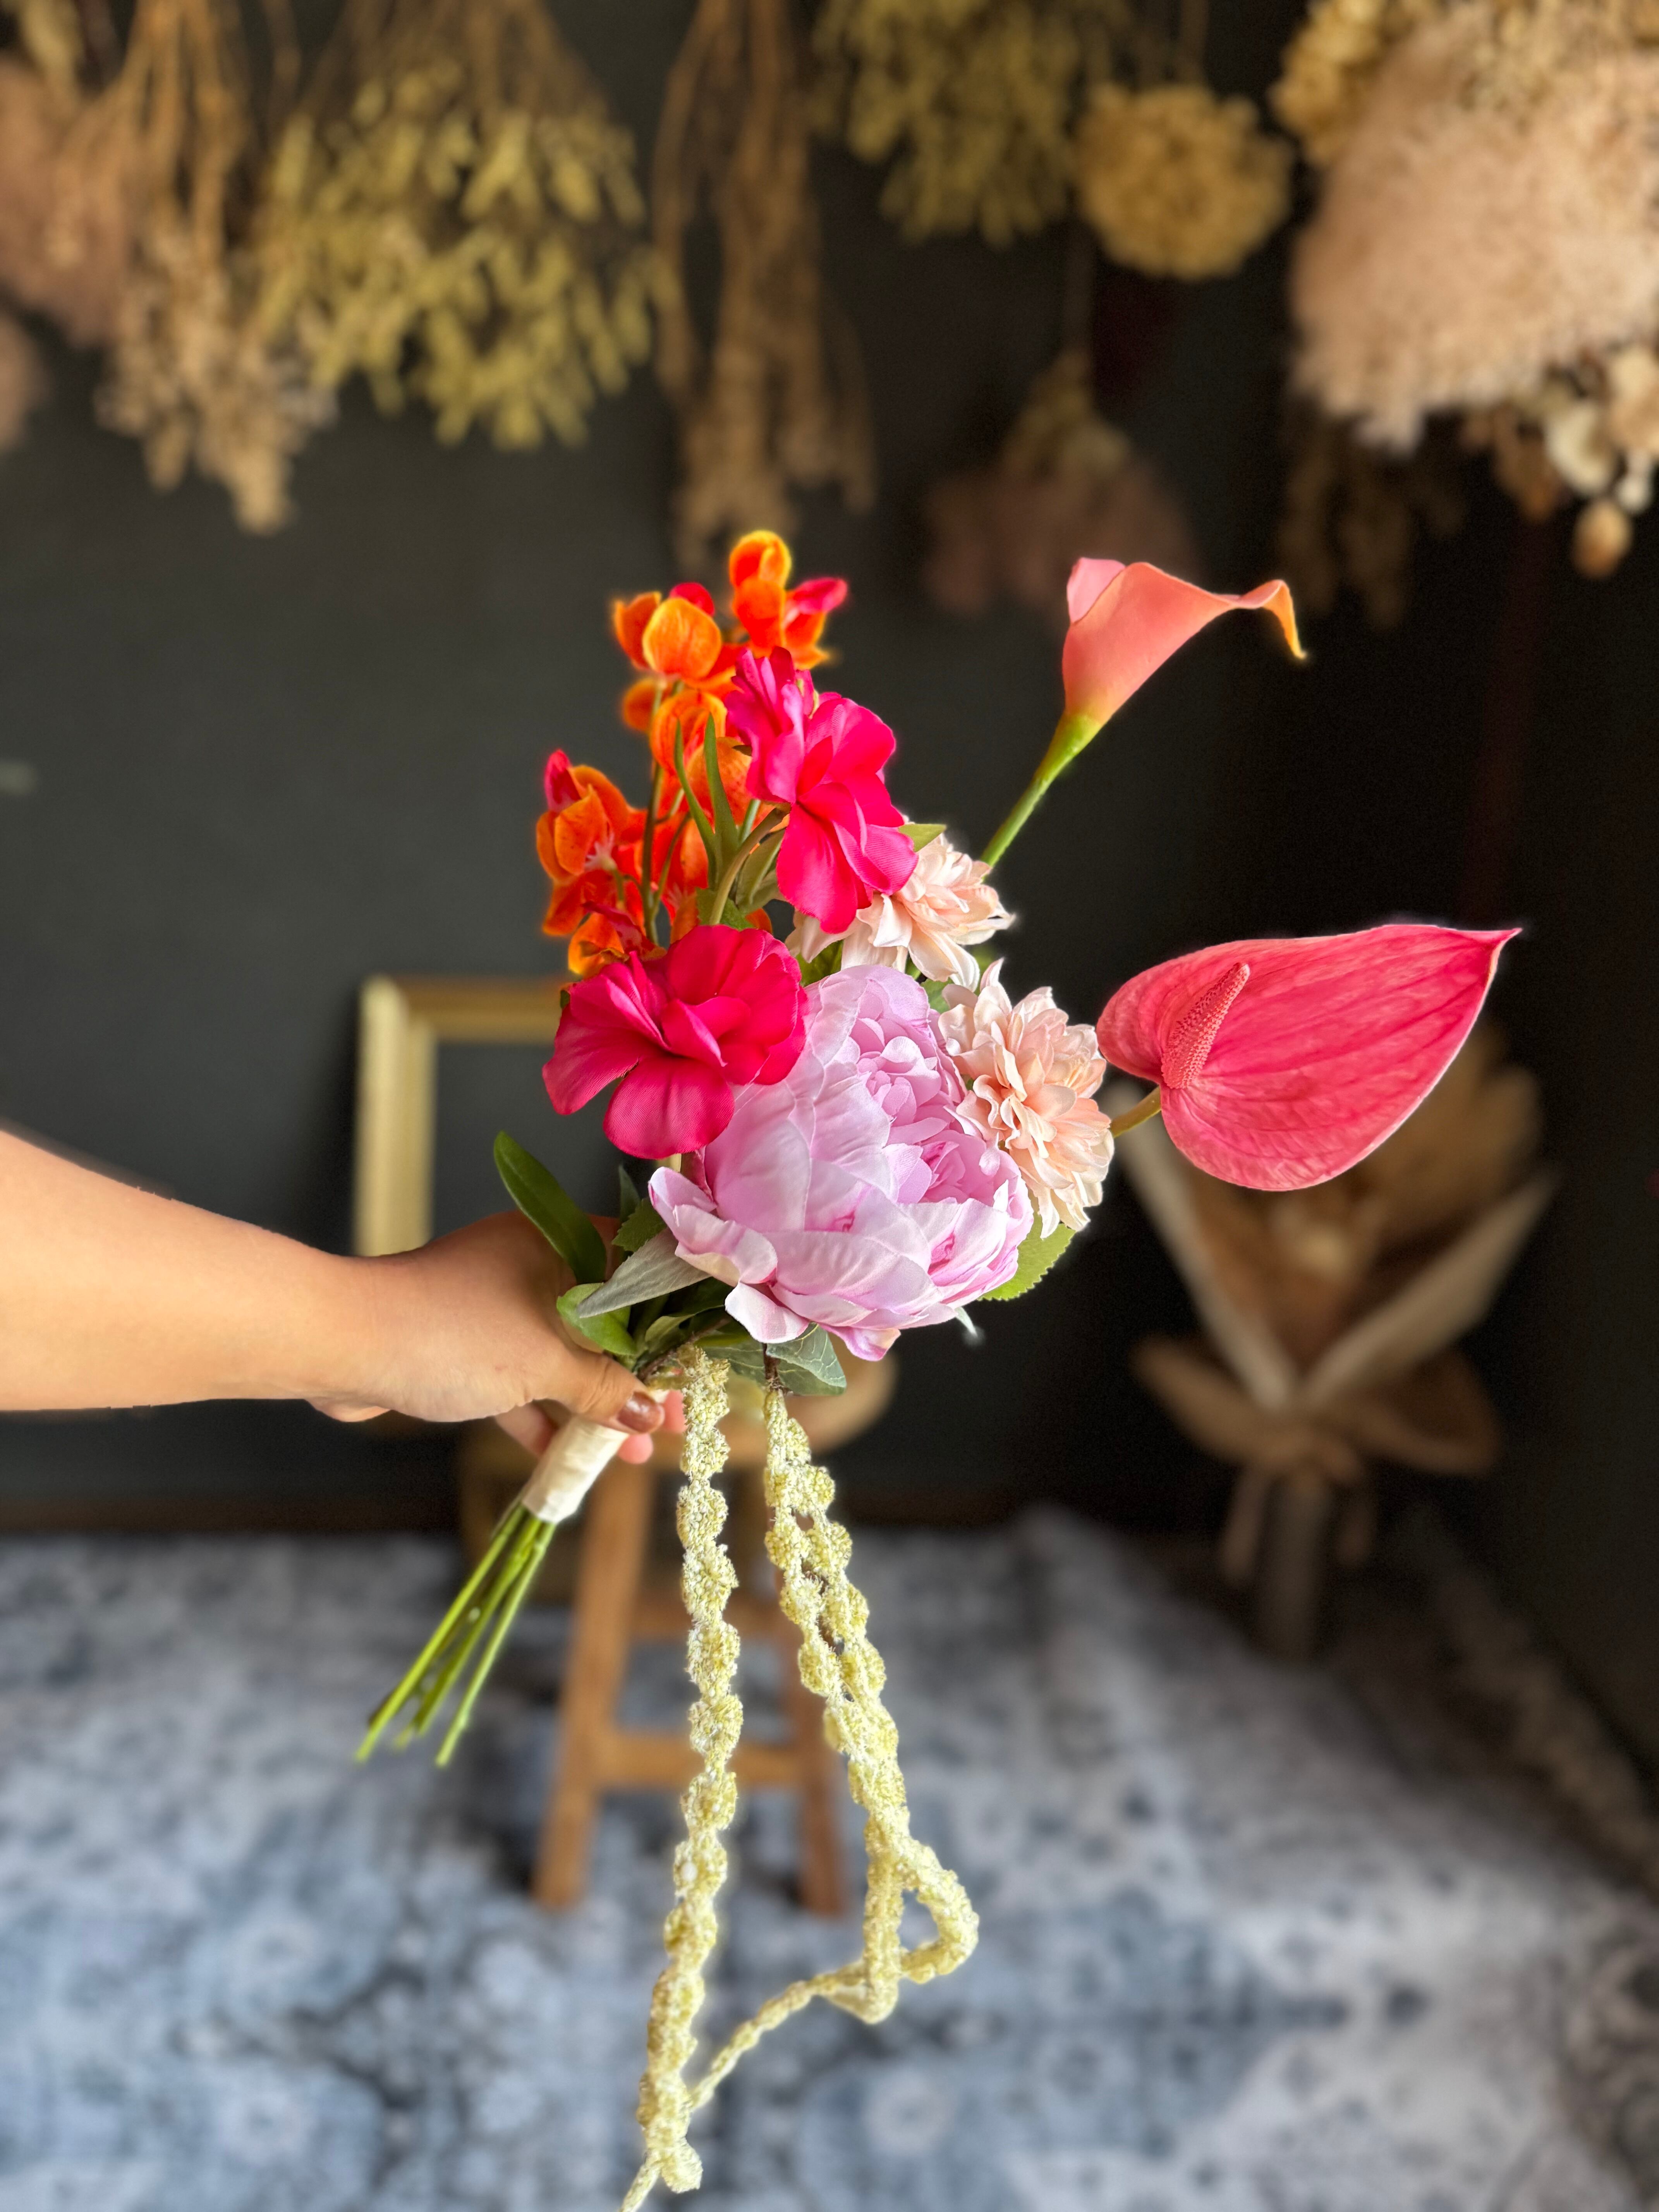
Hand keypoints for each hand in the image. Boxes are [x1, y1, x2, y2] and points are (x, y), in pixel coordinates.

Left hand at [313, 1211, 676, 1456]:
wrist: (343, 1346)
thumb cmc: (451, 1333)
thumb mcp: (544, 1363)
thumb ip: (603, 1389)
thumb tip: (649, 1414)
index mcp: (556, 1243)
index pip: (635, 1266)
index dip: (673, 1313)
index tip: (702, 1353)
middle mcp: (529, 1267)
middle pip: (603, 1320)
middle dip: (639, 1372)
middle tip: (674, 1414)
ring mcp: (494, 1309)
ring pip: (562, 1357)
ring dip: (595, 1404)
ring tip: (637, 1449)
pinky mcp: (463, 1349)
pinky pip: (521, 1383)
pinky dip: (546, 1418)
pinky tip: (571, 1461)